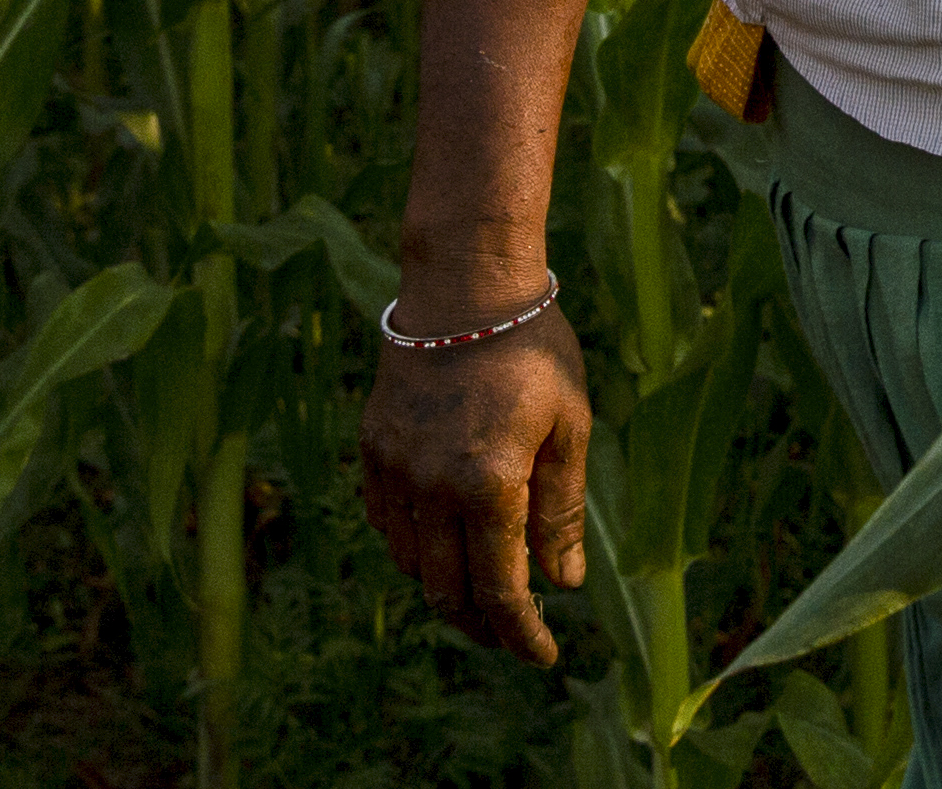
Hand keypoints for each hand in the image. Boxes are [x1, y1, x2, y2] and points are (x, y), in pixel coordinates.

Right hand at [358, 303, 594, 663]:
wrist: (464, 285)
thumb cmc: (532, 348)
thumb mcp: (570, 426)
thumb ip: (561, 511)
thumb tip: (563, 585)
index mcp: (489, 484)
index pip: (500, 591)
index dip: (522, 635)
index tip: (544, 656)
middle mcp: (432, 487)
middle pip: (448, 592)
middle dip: (484, 626)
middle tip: (514, 634)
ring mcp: (394, 470)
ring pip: (412, 566)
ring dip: (446, 591)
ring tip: (481, 594)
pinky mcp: (372, 450)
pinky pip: (387, 526)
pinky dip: (414, 551)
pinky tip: (442, 547)